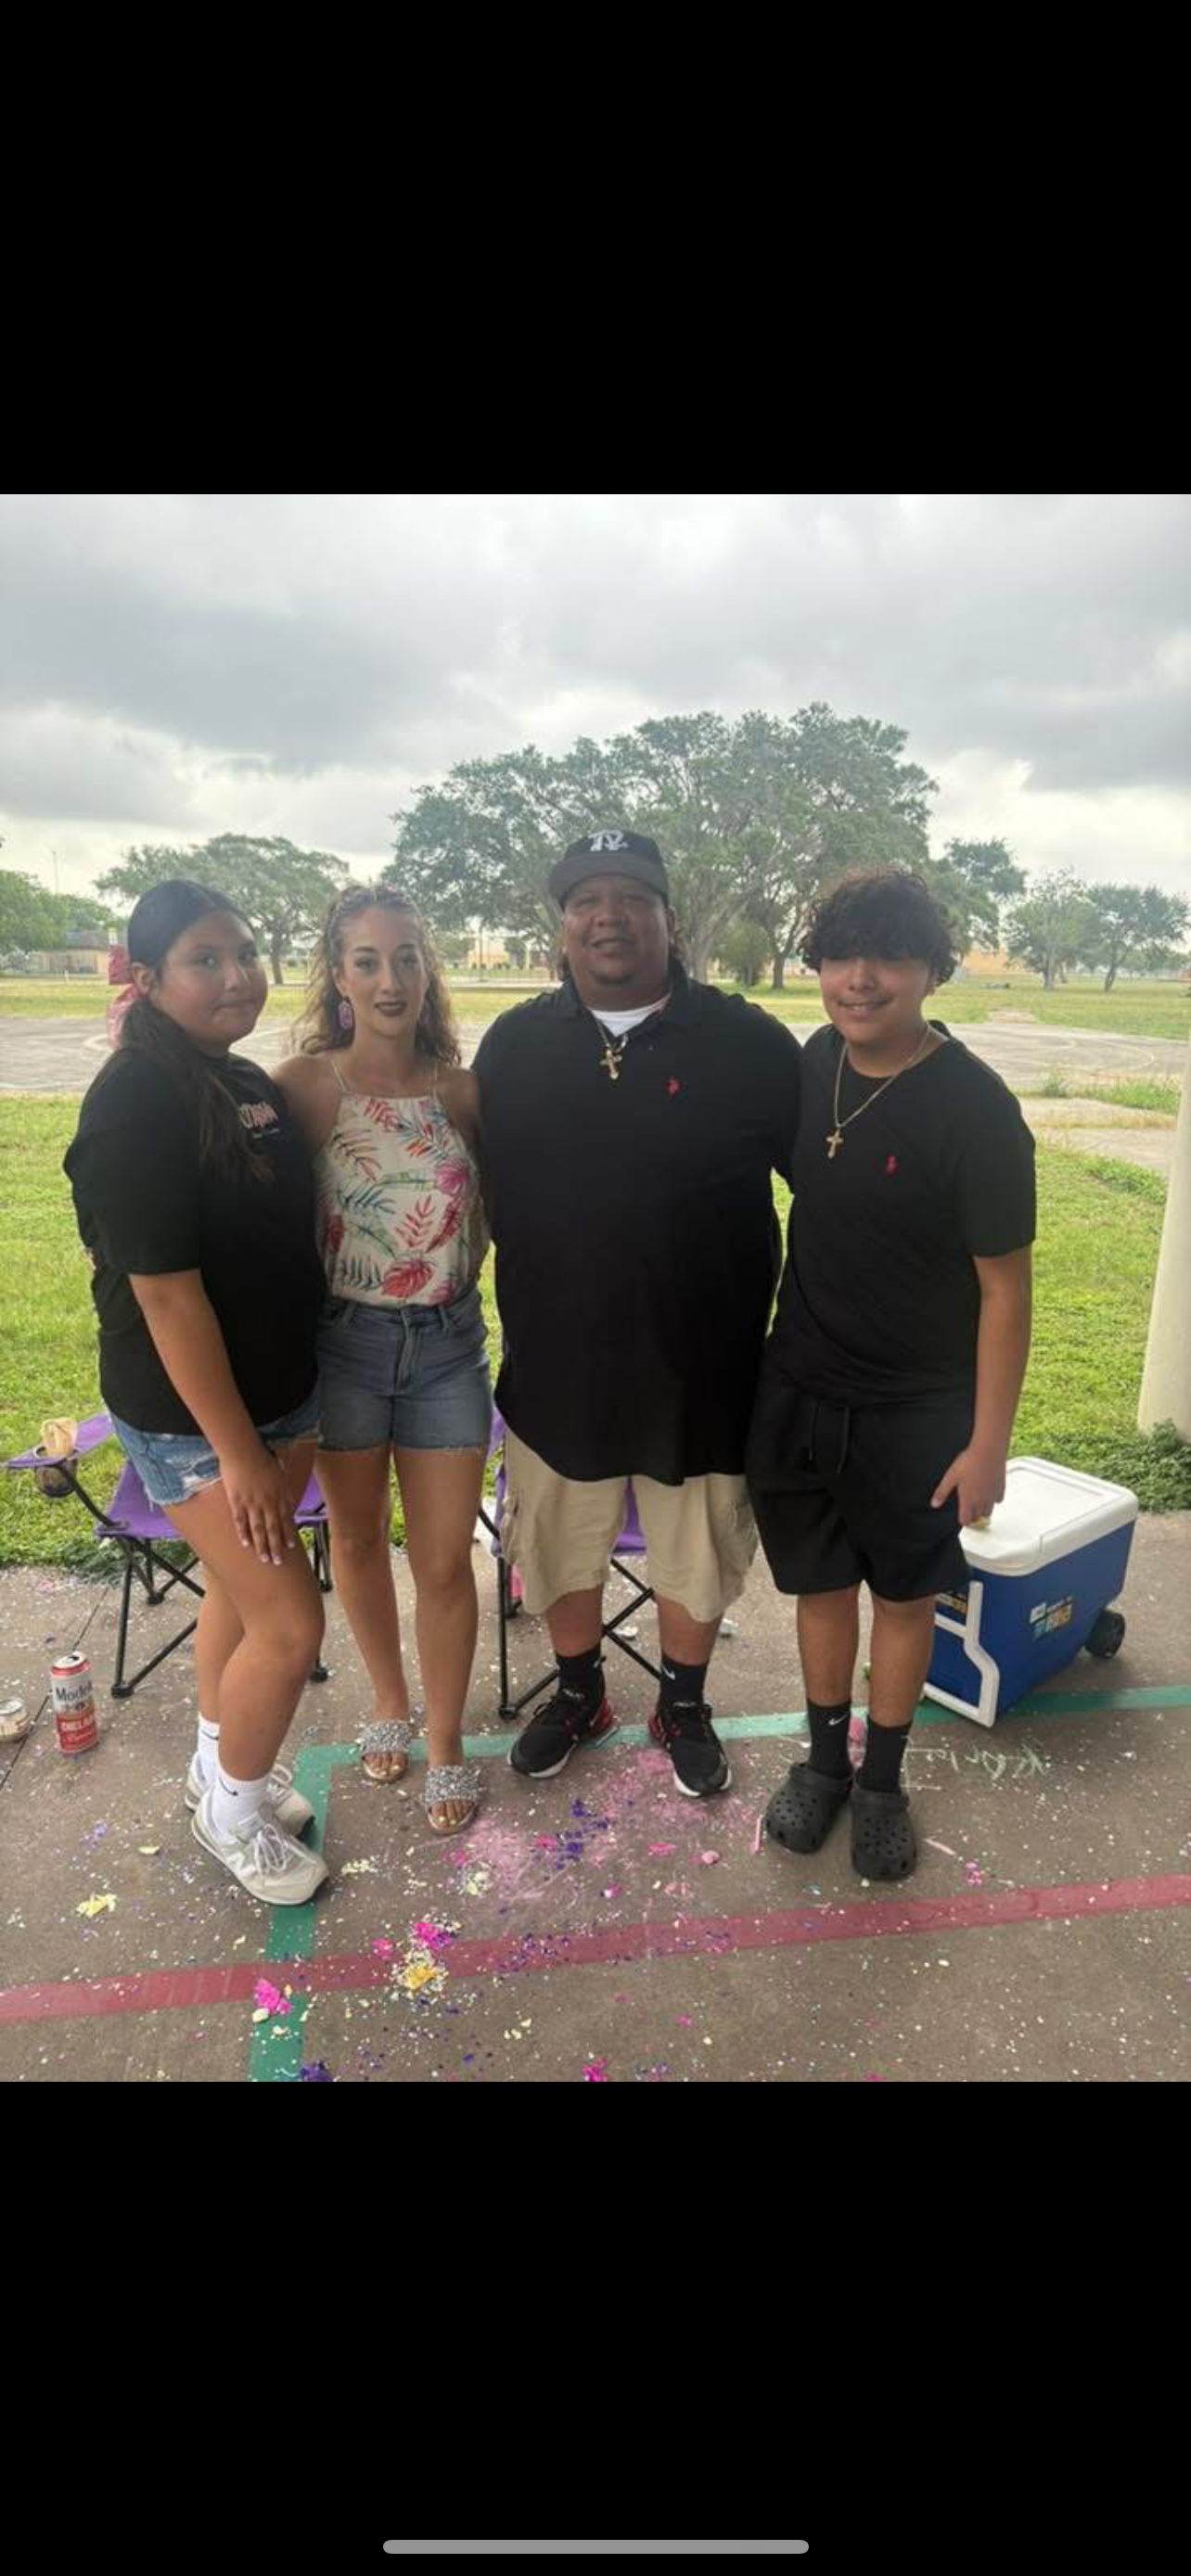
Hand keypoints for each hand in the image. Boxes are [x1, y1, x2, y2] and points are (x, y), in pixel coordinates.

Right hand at [221, 1441, 295, 1565]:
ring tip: (264, 1558)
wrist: (242, 1450)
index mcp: (279, 1494)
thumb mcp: (280, 1473)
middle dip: (277, 1546)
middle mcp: (268, 1502)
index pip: (285, 1519)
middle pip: (273, 1529)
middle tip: (278, 1561)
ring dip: (262, 1545)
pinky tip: (246, 1544)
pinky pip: (241, 1521)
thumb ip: (285, 1490)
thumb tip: (290, 1502)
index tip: (291, 1547)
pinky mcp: (237, 1501)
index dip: (288, 1534)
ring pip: (259, 1529)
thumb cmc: (261, 1457)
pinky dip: (244, 1534)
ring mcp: (252, 1503)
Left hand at [931, 1444, 1006, 1528]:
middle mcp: (982, 1501)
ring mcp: (992, 1496)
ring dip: (983, 1509)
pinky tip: (988, 1490)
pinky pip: (998, 1500)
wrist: (988, 1451)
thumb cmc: (969, 1463)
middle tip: (968, 1506)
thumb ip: (942, 1492)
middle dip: (972, 1515)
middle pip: (978, 1517)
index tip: (961, 1514)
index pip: (966, 1520)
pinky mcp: (1001, 1488)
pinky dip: (993, 1499)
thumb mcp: (950, 1477)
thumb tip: (934, 1504)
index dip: (962, 1519)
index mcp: (968, 1500)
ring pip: (989, 1511)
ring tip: (977, 1499)